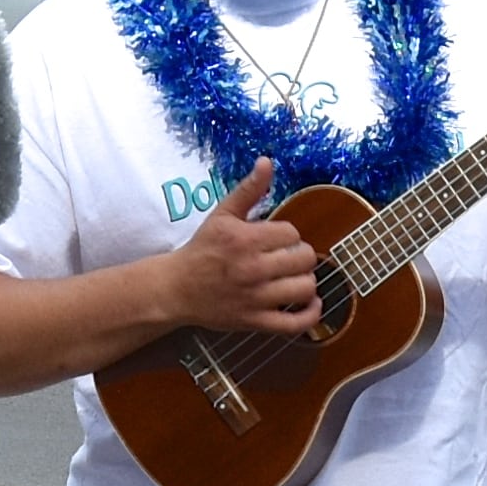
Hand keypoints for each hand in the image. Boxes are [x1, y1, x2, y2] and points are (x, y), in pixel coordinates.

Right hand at [161, 163, 325, 338]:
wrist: (176, 289)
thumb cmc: (202, 249)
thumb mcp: (222, 214)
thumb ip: (248, 189)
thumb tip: (267, 162)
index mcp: (245, 239)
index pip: (292, 233)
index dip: (288, 235)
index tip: (275, 240)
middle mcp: (252, 269)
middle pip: (304, 259)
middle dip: (299, 256)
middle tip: (285, 258)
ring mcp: (255, 298)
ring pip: (305, 288)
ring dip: (305, 281)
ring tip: (292, 278)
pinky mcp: (255, 321)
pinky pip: (295, 323)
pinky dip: (310, 314)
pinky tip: (310, 303)